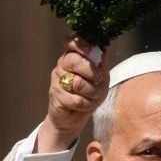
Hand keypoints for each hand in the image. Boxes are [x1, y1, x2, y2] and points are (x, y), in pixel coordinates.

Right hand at [37, 36, 108, 152]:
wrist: (73, 118)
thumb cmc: (88, 95)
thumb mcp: (100, 79)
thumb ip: (101, 64)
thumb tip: (104, 50)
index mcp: (72, 57)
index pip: (71, 42)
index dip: (81, 44)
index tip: (91, 50)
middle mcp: (62, 66)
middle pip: (74, 61)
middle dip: (91, 71)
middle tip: (98, 79)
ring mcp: (57, 81)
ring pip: (78, 83)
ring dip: (92, 91)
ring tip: (94, 95)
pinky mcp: (56, 97)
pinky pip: (77, 100)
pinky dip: (86, 104)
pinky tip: (85, 105)